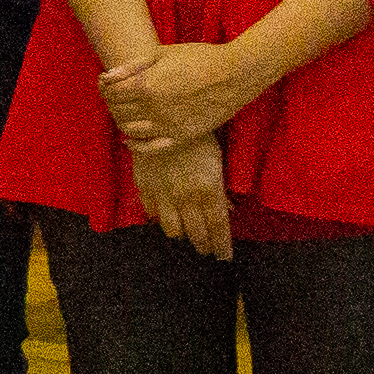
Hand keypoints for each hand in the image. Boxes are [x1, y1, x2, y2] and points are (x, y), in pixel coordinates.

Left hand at [100, 38, 262, 148]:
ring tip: (125, 112)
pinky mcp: (181, 137)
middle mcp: (153, 109)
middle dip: (111, 103)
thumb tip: (106, 76)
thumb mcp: (162, 53)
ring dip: (121, 121)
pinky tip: (130, 139)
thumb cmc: (199, 58)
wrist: (234, 75)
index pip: (111, 93)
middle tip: (114, 96)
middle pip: (118, 111)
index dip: (104, 88)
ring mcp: (167, 126)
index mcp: (147, 85)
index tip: (106, 83)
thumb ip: (132, 66)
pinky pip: (151, 148)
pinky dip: (136, 145)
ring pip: (130, 131)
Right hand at [131, 127, 231, 258]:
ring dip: (181, 234)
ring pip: (172, 228)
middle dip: (203, 245)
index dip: (221, 246)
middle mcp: (185, 198)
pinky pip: (152, 212)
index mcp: (208, 190)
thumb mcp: (217, 157)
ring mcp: (163, 194)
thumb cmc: (197, 132)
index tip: (224, 257)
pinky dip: (159, 218)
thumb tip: (228, 208)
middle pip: (196, 233)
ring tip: (186, 235)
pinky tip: (165, 216)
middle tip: (207, 250)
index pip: (217, 228)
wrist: (160, 115)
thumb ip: (220, 187)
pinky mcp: (144, 185)